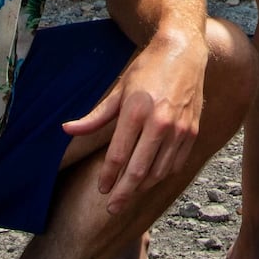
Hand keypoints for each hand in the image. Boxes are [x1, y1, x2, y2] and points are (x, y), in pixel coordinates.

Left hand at [65, 30, 206, 209]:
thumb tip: (67, 129)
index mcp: (136, 111)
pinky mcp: (192, 131)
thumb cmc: (148, 68)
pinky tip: (151, 177)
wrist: (183, 51)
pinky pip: (176, 164)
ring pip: (158, 172)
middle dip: (123, 193)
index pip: (118, 156)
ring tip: (130, 192)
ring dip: (142, 187)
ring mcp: (179, 129)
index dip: (108, 177)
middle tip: (112, 208)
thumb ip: (95, 117)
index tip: (102, 189)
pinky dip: (162, 175)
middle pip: (138, 171)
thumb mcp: (119, 90)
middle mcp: (159, 122)